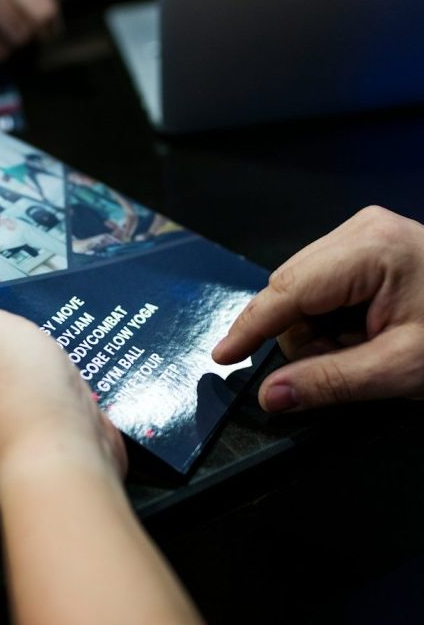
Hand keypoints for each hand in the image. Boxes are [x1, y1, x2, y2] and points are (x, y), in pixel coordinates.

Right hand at [213, 206, 423, 411]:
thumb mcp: (402, 368)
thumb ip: (330, 381)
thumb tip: (270, 395)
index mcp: (369, 250)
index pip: (287, 291)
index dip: (250, 327)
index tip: (221, 356)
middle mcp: (359, 229)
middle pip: (291, 288)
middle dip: (304, 335)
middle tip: (343, 363)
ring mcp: (364, 232)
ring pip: (302, 288)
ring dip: (319, 329)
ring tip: (364, 348)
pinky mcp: (367, 243)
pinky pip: (322, 283)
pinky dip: (332, 316)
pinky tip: (362, 330)